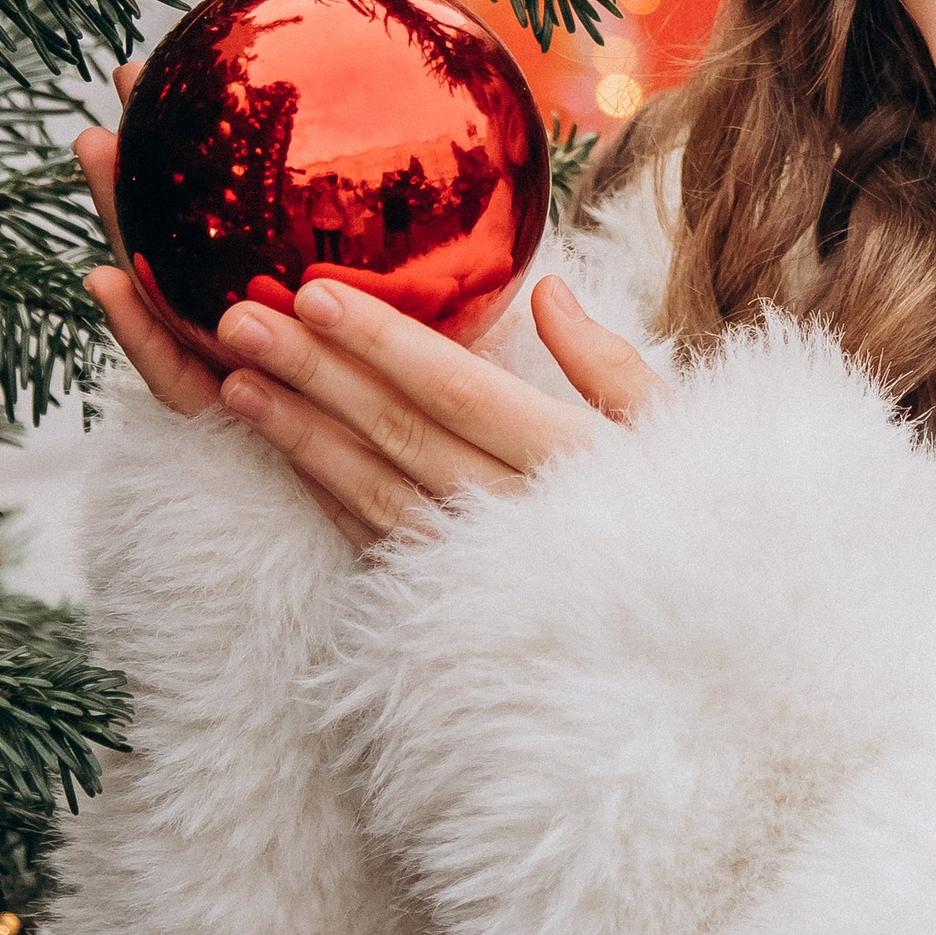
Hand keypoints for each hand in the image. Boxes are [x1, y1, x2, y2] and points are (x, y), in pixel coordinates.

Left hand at [78, 67, 657, 547]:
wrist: (699, 644)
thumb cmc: (693, 521)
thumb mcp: (673, 433)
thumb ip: (609, 364)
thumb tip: (547, 290)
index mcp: (570, 459)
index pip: (456, 390)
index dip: (381, 342)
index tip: (315, 293)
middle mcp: (516, 514)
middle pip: (400, 431)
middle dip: (316, 373)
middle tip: (241, 320)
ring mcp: (478, 567)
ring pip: (373, 490)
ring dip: (300, 436)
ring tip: (236, 382)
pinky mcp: (453, 604)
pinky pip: (379, 543)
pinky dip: (328, 497)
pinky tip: (285, 452)